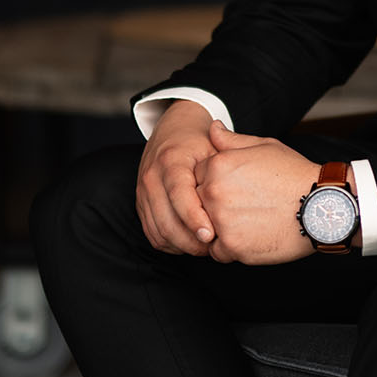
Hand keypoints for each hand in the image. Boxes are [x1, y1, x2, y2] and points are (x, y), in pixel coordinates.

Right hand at [135, 100, 219, 256]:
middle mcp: (152, 177)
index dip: (194, 218)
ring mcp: (143, 192)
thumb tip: (235, 197)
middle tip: (214, 247)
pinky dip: (171, 243)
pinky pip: (152, 233)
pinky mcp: (141, 203)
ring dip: (182, 245)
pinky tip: (189, 242)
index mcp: (171, 160)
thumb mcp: (215, 145)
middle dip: (190, 240)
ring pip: (158, 232)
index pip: (179, 195)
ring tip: (205, 247)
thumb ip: (223, 169)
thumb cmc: (198, 140)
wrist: (172, 129)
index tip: (211, 235)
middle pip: (166, 220)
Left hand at [198, 122, 343, 265]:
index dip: (216, 183)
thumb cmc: (295, 175)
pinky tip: (251, 237)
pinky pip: (217, 252)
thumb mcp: (265, 146)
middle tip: (243, 207)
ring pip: (205, 228)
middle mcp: (214, 192)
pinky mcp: (232, 247)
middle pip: (198, 202)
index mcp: (219, 165)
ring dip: (219, 228)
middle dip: (214, 206)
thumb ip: (232, 140)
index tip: (235, 189)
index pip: (198, 176)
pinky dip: (230, 249)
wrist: (321, 207)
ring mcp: (221, 221)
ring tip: (247, 222)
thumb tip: (212, 129)